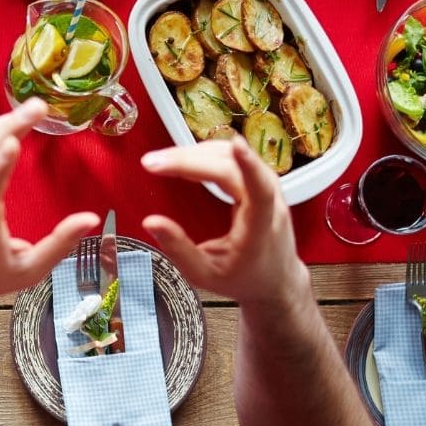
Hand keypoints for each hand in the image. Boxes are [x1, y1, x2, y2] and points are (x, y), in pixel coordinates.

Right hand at [139, 136, 307, 305]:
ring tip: (163, 161)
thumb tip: (150, 222)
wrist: (275, 280)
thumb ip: (178, 250)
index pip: (260, 190)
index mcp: (259, 228)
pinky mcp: (260, 181)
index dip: (248, 165)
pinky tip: (185, 159)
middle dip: (189, 159)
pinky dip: (206, 154)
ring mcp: (269, 188)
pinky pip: (233, 159)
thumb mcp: (205, 274)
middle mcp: (270, 203)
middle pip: (231, 166)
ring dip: (195, 153)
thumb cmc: (243, 279)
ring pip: (232, 157)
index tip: (236, 145)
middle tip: (153, 163)